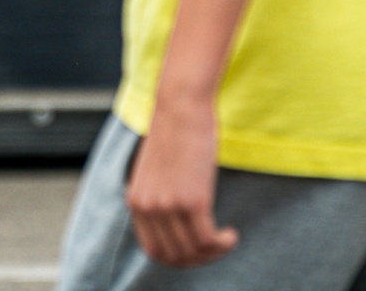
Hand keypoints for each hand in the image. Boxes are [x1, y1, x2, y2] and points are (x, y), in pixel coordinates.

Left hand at [128, 97, 238, 267]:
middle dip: (198, 260)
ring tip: (226, 241)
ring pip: (193, 252)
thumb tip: (174, 219)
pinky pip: (208, 240)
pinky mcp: (192, 200)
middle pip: (173, 256)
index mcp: (135, 201)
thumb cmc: (173, 131)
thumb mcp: (155, 169)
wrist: (180, 105)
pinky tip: (231, 235)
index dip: (178, 258)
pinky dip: (222, 244)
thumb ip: (158, 195)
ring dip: (213, 254)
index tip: (196, 250)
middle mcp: (148, 207)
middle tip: (216, 248)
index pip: (153, 250)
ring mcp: (168, 205)